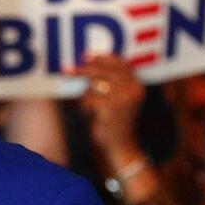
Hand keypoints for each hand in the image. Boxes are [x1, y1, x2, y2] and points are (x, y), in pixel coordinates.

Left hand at [66, 53, 144, 171]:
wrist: (120, 147)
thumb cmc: (115, 123)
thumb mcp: (120, 100)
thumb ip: (112, 84)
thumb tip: (88, 65)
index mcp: (137, 86)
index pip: (121, 63)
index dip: (103, 58)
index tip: (86, 56)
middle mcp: (133, 90)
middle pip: (104, 71)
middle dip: (83, 69)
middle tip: (67, 70)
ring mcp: (122, 99)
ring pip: (93, 85)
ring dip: (85, 96)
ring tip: (90, 109)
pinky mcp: (110, 108)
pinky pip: (87, 99)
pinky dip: (83, 107)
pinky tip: (90, 116)